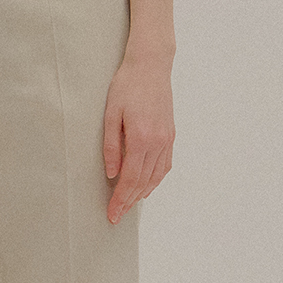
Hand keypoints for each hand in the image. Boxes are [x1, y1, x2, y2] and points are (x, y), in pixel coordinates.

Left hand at [102, 49, 174, 223]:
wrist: (150, 66)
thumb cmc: (127, 85)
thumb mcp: (110, 114)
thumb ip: (111, 146)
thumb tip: (112, 173)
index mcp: (141, 137)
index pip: (130, 178)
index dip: (120, 199)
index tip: (112, 213)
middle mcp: (158, 142)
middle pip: (143, 182)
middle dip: (129, 202)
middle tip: (117, 215)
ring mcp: (167, 139)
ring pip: (156, 176)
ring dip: (142, 193)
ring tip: (129, 205)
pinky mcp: (171, 134)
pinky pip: (165, 165)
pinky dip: (155, 180)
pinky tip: (146, 186)